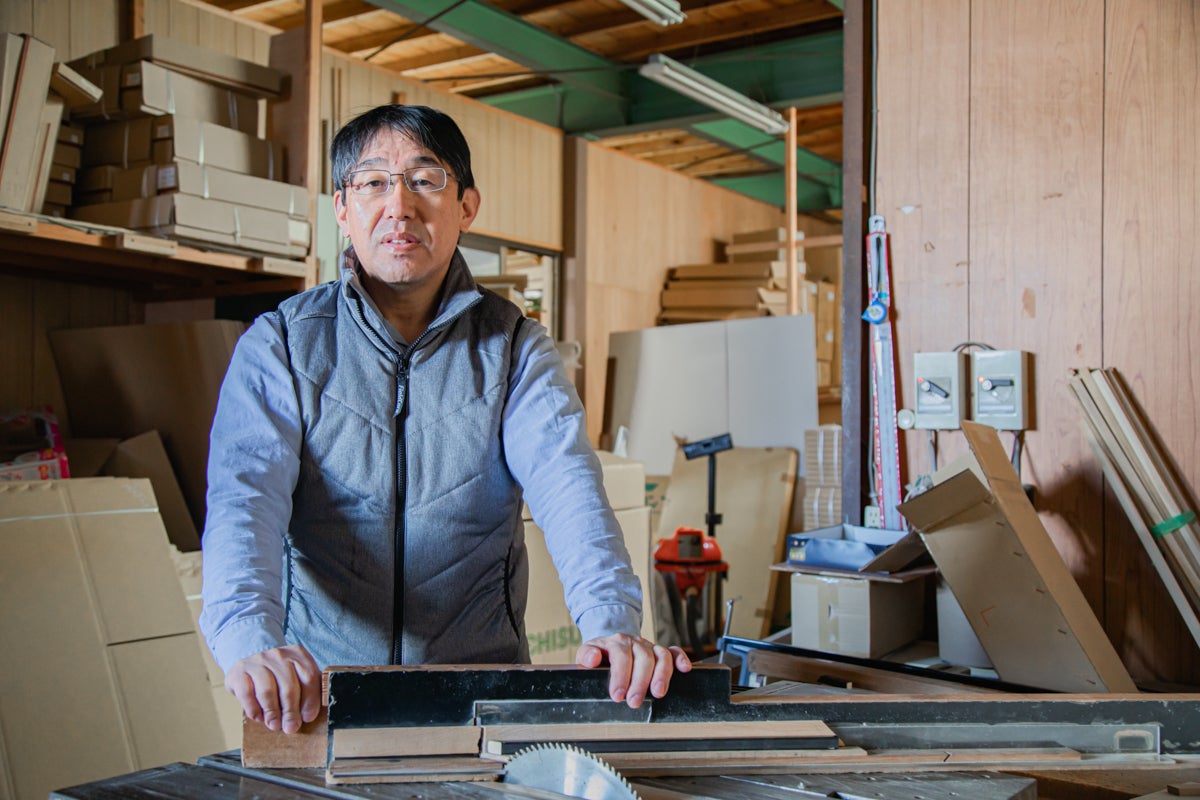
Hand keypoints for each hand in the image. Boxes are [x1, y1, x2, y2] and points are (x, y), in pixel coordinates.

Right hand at [225, 644, 321, 733]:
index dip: (310, 700)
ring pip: (268, 690)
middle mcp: (278, 655)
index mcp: (298, 654)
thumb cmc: (279, 677)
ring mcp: (258, 661)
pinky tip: (259, 718)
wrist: (251, 666)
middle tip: (291, 728)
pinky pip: (247, 693)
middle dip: (291, 711)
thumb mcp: (296, 678)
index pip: (309, 677)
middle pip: (288, 686)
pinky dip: (253, 709)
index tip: (308, 718)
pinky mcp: (239, 671)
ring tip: (275, 725)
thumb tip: (308, 716)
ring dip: (272, 712)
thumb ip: (306, 692)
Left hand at [576, 634, 691, 707]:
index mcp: (616, 642)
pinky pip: (674, 651)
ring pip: (661, 656)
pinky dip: (681, 658)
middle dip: (640, 682)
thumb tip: (592, 658)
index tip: (617, 695)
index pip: (621, 657)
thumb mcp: (587, 653)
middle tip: (634, 702)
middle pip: (643, 658)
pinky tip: (684, 669)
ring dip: (661, 674)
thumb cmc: (601, 654)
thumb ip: (587, 655)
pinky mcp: (660, 652)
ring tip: (658, 693)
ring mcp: (649, 646)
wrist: (611, 645)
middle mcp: (635, 642)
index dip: (620, 676)